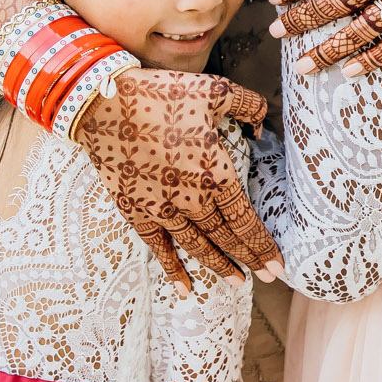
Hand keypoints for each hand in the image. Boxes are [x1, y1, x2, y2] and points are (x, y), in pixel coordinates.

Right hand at [76, 68, 279, 293]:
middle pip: (226, 238)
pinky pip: (157, 247)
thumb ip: (247, 105)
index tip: (279, 264)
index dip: (263, 245)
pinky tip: (184, 289)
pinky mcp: (135, 210)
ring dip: (218, 266)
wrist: (103, 103)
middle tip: (268, 278)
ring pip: (197, 247)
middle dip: (249, 259)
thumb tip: (262, 121)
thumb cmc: (161, 95)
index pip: (245, 221)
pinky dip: (172, 269)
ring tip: (237, 283)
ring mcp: (161, 209)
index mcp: (214, 174)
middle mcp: (191, 199)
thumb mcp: (213, 91)